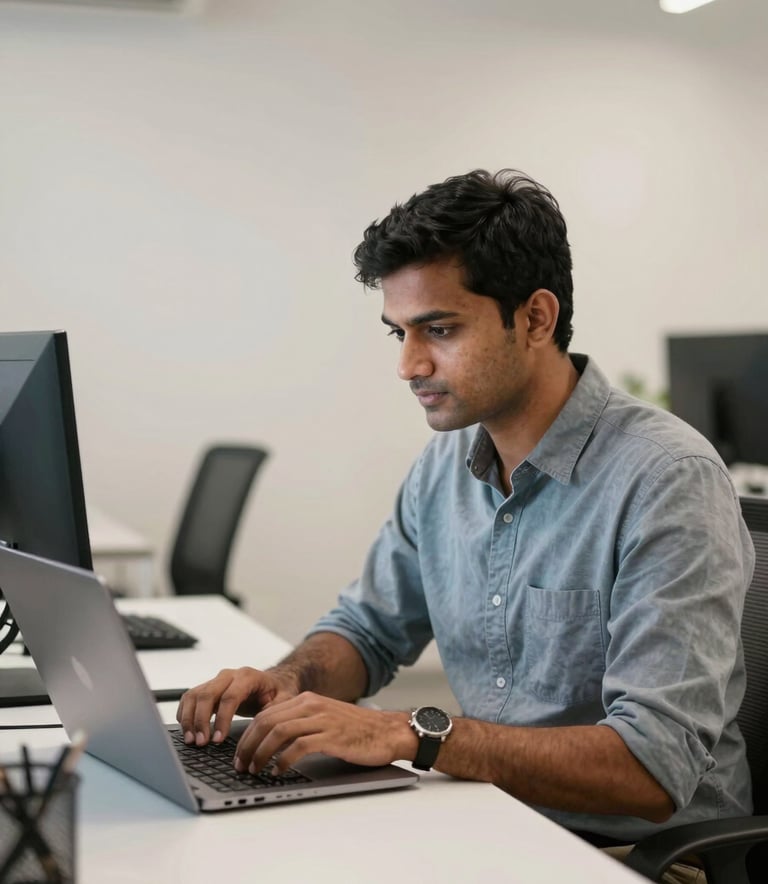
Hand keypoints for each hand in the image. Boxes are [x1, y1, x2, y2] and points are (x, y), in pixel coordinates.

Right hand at [176, 666, 296, 745]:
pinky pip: (190, 698)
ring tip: (190, 740)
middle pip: (207, 694)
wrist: (273, 681)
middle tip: (200, 743)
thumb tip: (262, 728)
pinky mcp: (208, 688)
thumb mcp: (284, 700)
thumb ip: (275, 711)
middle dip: (201, 720)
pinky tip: (186, 730)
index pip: (230, 696)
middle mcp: (229, 675)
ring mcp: (216, 680)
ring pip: (194, 695)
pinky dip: (184, 714)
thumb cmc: (278, 692)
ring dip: (189, 718)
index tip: (218, 739)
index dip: (222, 719)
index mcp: (247, 676)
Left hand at [232, 692, 416, 774]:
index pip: (266, 713)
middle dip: (248, 745)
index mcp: (307, 699)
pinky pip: (298, 746)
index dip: (248, 735)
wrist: (388, 732)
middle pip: (267, 721)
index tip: (240, 753)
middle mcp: (312, 705)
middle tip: (241, 764)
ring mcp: (322, 719)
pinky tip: (278, 771)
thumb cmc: (357, 731)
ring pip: (279, 732)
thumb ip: (301, 723)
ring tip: (255, 769)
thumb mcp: (324, 719)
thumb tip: (271, 743)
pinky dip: (283, 759)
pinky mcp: (331, 735)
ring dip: (261, 753)